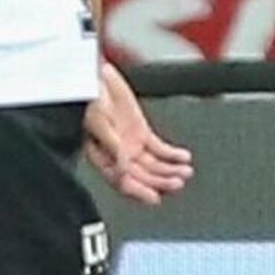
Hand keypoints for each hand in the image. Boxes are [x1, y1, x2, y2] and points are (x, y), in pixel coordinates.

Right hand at [83, 60, 194, 201]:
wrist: (96, 76)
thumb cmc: (89, 98)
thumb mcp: (99, 122)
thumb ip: (112, 146)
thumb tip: (123, 169)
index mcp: (103, 157)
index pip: (122, 182)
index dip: (139, 192)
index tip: (155, 198)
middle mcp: (118, 155)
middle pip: (142, 176)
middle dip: (160, 182)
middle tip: (177, 183)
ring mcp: (131, 144)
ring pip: (154, 164)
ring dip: (170, 170)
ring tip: (185, 171)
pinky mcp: (141, 131)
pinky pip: (159, 148)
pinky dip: (173, 154)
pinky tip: (183, 157)